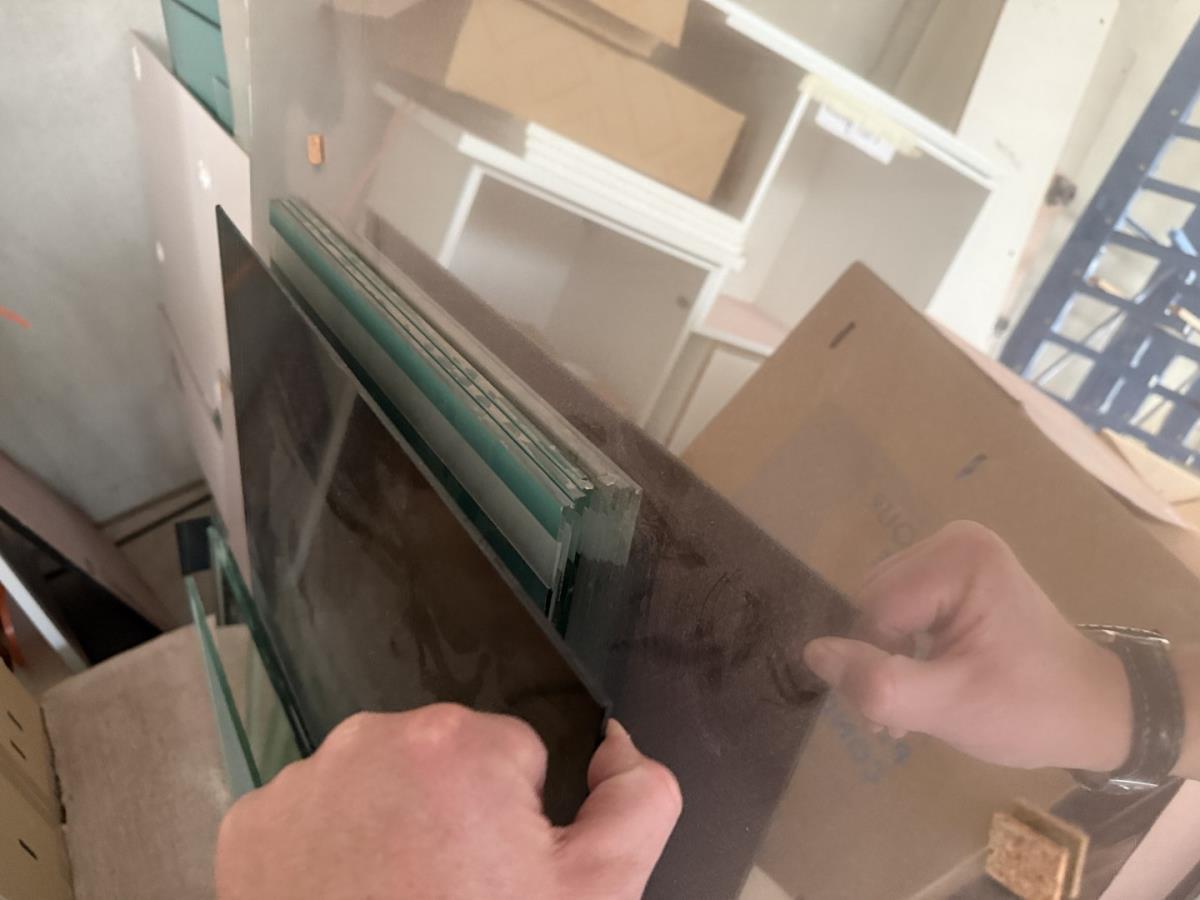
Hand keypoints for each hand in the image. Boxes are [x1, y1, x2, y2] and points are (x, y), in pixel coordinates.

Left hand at [215, 705, 681, 899]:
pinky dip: (331, 851)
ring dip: (391, 826)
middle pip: (440, 761)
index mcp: (456, 742)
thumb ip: (638, 797)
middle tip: (453, 888)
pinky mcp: (251, 825)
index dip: (516, 817)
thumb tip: (618, 743)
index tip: (498, 868)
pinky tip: (351, 898)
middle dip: (454, 812)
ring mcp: (302, 782)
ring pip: (375, 784)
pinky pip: (313, 816)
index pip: (513, 753)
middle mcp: (369, 741)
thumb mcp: (597, 891)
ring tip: (399, 896)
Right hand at [803, 521, 1132, 771]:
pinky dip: (904, 647)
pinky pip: (901, 606)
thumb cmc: (1030, 710)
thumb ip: (879, 682)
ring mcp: (957, 553)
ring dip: (888, 659)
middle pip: (874, 603)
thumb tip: (812, 653)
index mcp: (957, 558)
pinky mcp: (957, 572)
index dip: (876, 665)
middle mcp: (954, 540)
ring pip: (880, 608)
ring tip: (920, 702)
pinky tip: (928, 678)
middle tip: (909, 716)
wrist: (1097, 713)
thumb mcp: (949, 706)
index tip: (900, 720)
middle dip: (880, 661)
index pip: (875, 610)